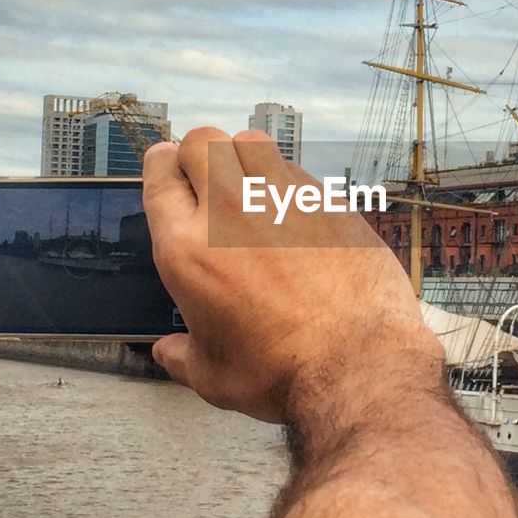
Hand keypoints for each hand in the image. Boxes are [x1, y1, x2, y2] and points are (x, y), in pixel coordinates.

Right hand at [142, 127, 436, 422]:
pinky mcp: (327, 201)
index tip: (165, 169)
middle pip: (201, 142)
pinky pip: (295, 169)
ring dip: (241, 155)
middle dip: (196, 153)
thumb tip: (168, 352)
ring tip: (248, 182)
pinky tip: (293, 211)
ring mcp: (283, 198)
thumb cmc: (283, 372)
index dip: (160, 167)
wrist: (357, 362)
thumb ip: (183, 356)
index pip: (160, 176)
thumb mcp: (213, 376)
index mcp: (188, 249)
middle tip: (204, 178)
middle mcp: (230, 212)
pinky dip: (286, 180)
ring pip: (249, 141)